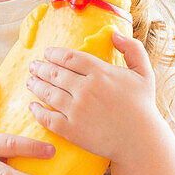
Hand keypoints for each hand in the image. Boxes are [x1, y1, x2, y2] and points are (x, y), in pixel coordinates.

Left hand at [25, 30, 158, 162]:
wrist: (141, 141)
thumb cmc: (143, 106)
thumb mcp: (144, 73)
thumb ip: (133, 49)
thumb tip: (115, 33)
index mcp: (101, 73)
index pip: (69, 57)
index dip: (55, 53)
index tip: (47, 53)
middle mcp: (86, 89)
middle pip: (55, 73)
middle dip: (41, 67)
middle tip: (33, 66)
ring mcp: (77, 110)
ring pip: (48, 93)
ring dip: (36, 85)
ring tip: (30, 82)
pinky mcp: (72, 130)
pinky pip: (48, 118)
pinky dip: (37, 111)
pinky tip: (33, 106)